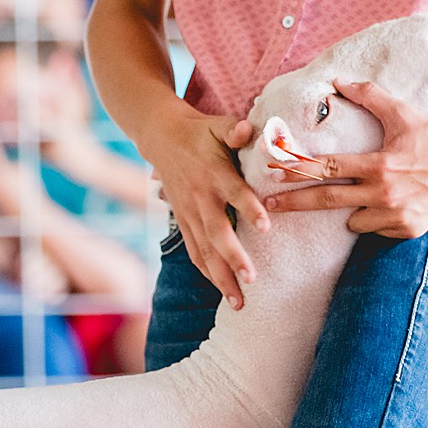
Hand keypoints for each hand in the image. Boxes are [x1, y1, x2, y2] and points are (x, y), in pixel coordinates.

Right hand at [138, 110, 265, 307]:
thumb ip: (234, 130)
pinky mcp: (183, 221)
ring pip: (205, 250)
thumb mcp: (217, 125)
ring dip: (221, 277)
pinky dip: (207, 272)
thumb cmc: (199, 131)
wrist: (161, 137)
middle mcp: (200, 197)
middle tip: (251, 280)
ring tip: (239, 302)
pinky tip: (221, 290)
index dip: (249, 208)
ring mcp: (189, 213)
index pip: (233, 192)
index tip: (266, 227)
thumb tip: (248, 129)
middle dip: (233, 258)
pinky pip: (195, 251)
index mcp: (213, 173)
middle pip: (217, 232)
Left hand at [267, 80, 427, 236]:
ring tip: (373, 193)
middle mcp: (383, 193)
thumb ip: (370, 96)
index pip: (328, 168)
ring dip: (353, 209)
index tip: (273, 173)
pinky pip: (376, 229)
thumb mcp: (403, 113)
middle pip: (326, 200)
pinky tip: (395, 203)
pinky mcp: (405, 231)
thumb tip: (339, 80)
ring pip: (352, 220)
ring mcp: (394, 216)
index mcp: (379, 164)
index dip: (298, 171)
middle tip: (268, 206)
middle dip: (294, 204)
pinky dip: (378, 218)